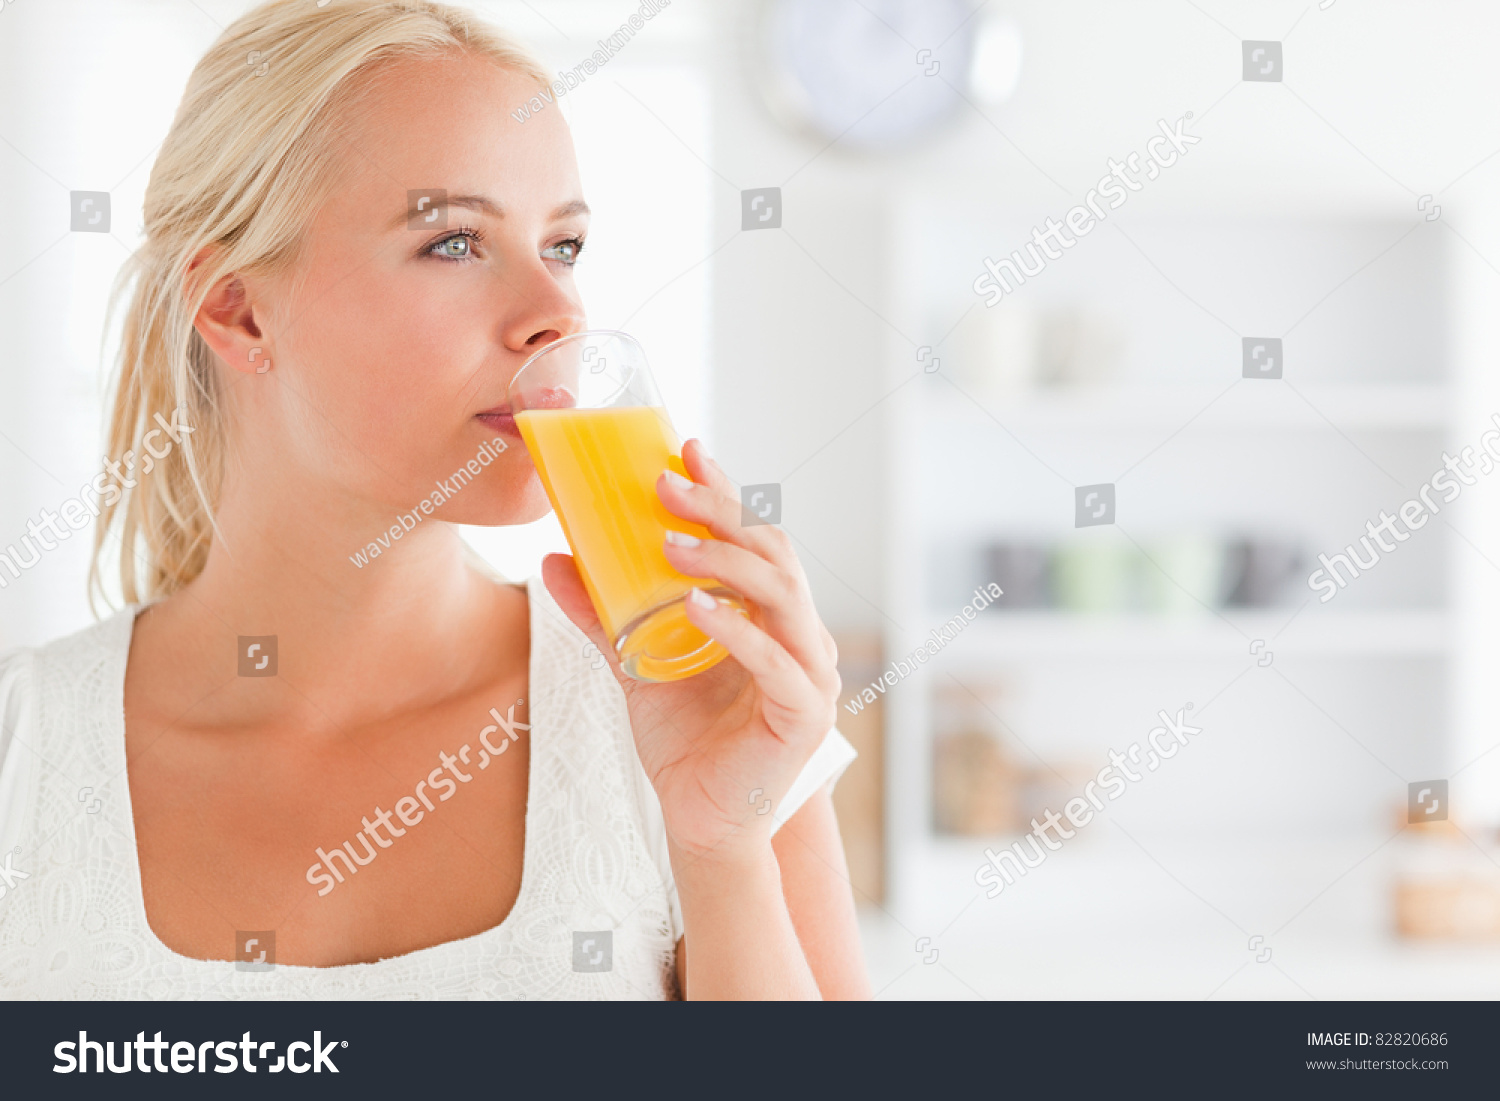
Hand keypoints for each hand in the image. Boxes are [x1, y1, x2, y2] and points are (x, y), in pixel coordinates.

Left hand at [541, 438, 840, 861]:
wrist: (702, 816)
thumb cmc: (684, 736)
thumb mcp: (634, 664)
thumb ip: (603, 615)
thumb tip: (554, 559)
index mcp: (767, 610)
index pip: (752, 536)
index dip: (724, 491)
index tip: (685, 449)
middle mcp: (798, 630)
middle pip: (772, 551)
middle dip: (720, 513)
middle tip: (666, 487)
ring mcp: (809, 669)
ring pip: (783, 593)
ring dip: (727, 562)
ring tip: (670, 545)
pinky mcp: (804, 712)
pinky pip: (777, 660)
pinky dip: (737, 630)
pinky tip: (694, 606)